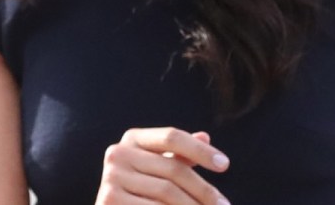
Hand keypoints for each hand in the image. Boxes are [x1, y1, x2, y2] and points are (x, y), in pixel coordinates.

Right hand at [95, 127, 230, 204]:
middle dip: (203, 189)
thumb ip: (180, 154)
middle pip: (174, 168)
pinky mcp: (109, 201)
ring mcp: (111, 178)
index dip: (200, 150)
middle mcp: (118, 154)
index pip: (172, 137)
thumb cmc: (143, 188)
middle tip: (224, 204)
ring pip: (167, 192)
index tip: (225, 165)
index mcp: (133, 138)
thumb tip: (204, 136)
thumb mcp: (160, 167)